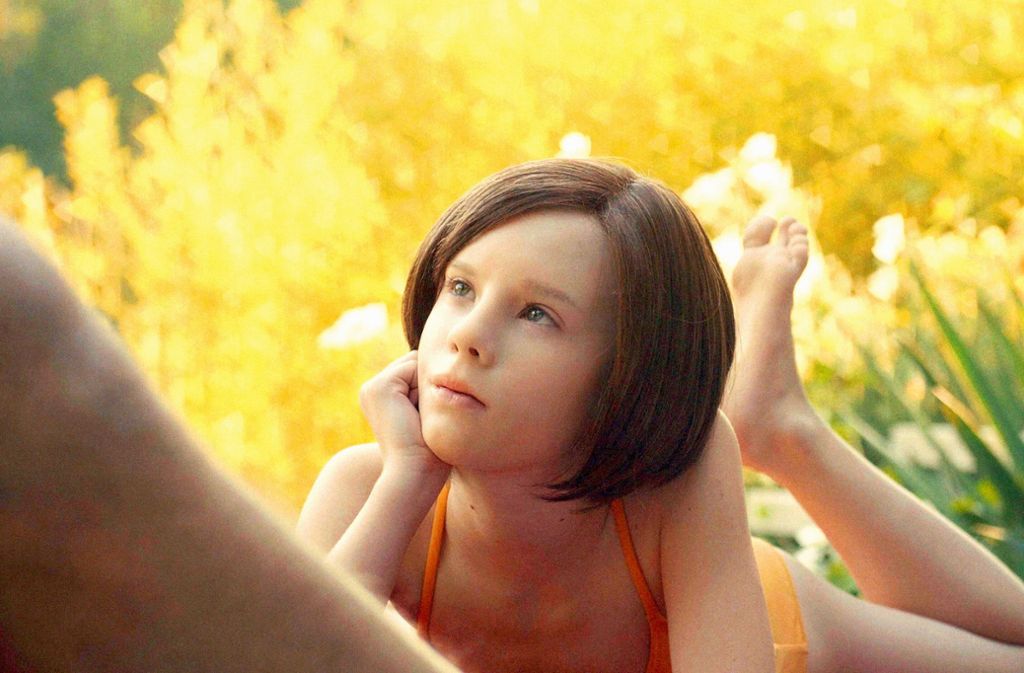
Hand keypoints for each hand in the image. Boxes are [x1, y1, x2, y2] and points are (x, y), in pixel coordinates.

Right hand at [358, 351, 449, 483]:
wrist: (414, 474)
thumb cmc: (430, 455)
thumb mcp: (430, 418)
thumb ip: (430, 393)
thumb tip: (450, 372)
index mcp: (382, 398)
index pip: (417, 370)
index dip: (432, 389)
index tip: (426, 421)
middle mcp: (373, 390)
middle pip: (417, 363)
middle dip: (429, 385)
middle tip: (423, 421)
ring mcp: (372, 388)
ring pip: (416, 363)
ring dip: (427, 388)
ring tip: (419, 418)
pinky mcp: (378, 387)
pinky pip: (413, 367)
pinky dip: (423, 388)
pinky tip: (414, 414)